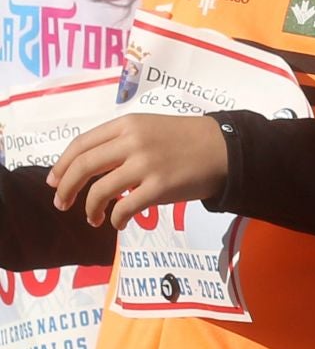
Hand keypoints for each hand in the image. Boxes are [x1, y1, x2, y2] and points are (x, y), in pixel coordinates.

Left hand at [48, 114, 228, 229]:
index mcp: (128, 125)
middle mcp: (133, 142)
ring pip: (100, 190)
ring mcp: (147, 164)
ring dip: (90, 208)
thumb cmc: (188, 139)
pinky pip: (125, 207)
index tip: (54, 182)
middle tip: (62, 204)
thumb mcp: (151, 128)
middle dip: (65, 189)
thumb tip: (91, 169)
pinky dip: (115, 219)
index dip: (61, 166)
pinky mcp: (160, 187)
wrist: (225, 149)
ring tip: (94, 218)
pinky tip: (118, 222)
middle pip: (83, 167)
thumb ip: (122, 142)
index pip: (81, 145)